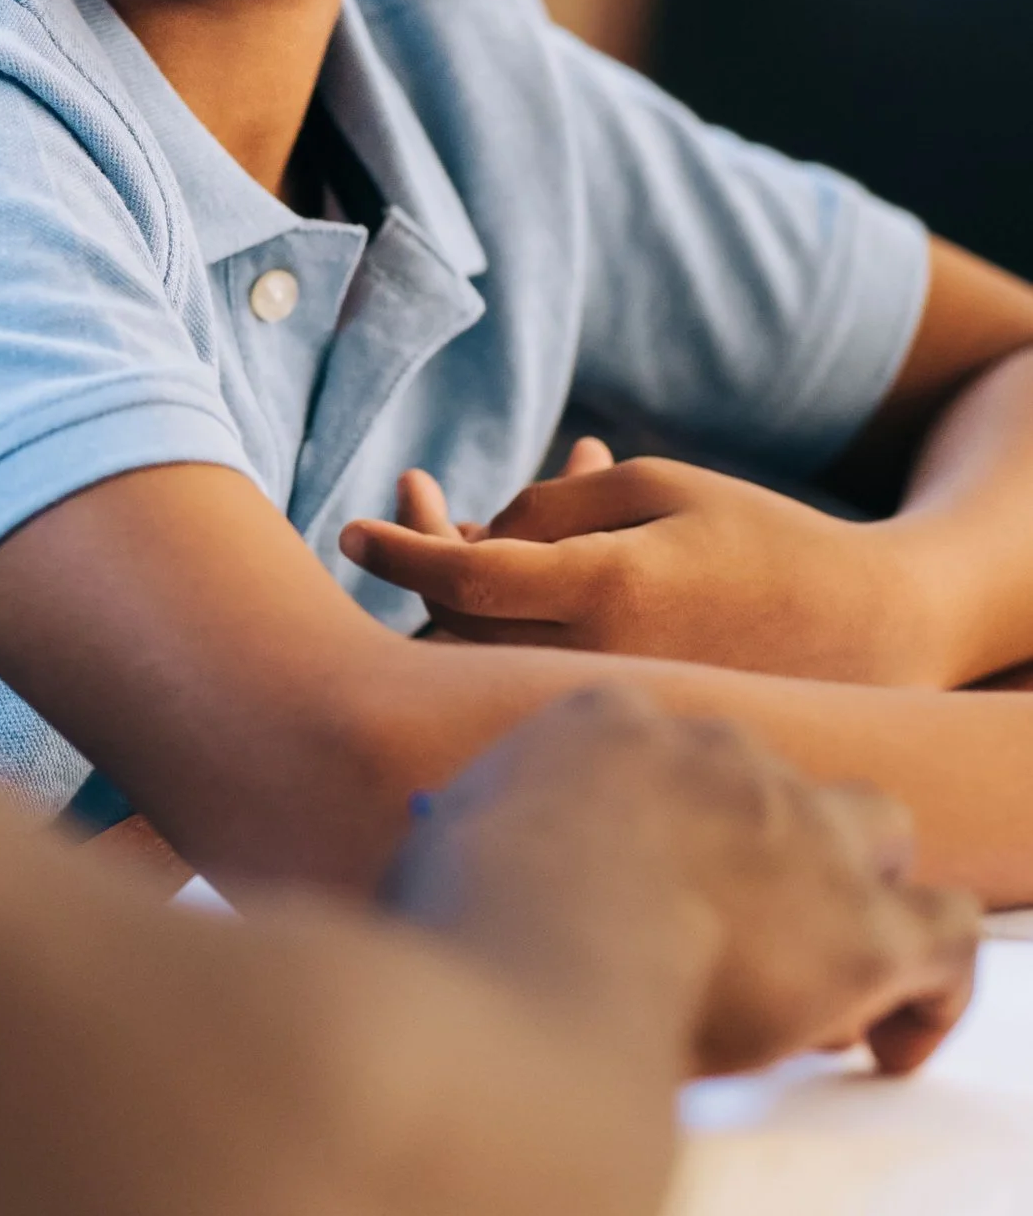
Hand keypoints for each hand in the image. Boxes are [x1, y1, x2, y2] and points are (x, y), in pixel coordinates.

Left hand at [340, 445, 941, 686]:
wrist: (864, 632)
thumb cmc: (758, 540)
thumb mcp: (660, 486)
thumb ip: (551, 503)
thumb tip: (468, 540)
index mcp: (608, 589)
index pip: (463, 580)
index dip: (398, 551)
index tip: (351, 529)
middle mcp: (596, 660)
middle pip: (458, 626)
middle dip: (422, 559)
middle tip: (416, 494)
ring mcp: (603, 705)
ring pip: (485, 659)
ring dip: (458, 591)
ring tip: (464, 519)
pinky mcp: (612, 729)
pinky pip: (526, 677)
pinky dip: (505, 622)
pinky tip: (521, 560)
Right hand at [388, 685, 980, 1077]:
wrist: (542, 957)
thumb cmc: (463, 912)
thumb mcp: (434, 840)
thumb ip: (467, 841)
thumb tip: (446, 874)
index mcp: (606, 722)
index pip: (656, 746)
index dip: (653, 817)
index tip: (630, 873)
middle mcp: (716, 750)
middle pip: (765, 778)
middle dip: (759, 841)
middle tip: (724, 924)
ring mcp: (800, 829)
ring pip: (880, 826)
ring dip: (862, 886)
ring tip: (828, 964)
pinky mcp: (864, 926)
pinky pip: (948, 934)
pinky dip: (933, 988)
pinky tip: (889, 1043)